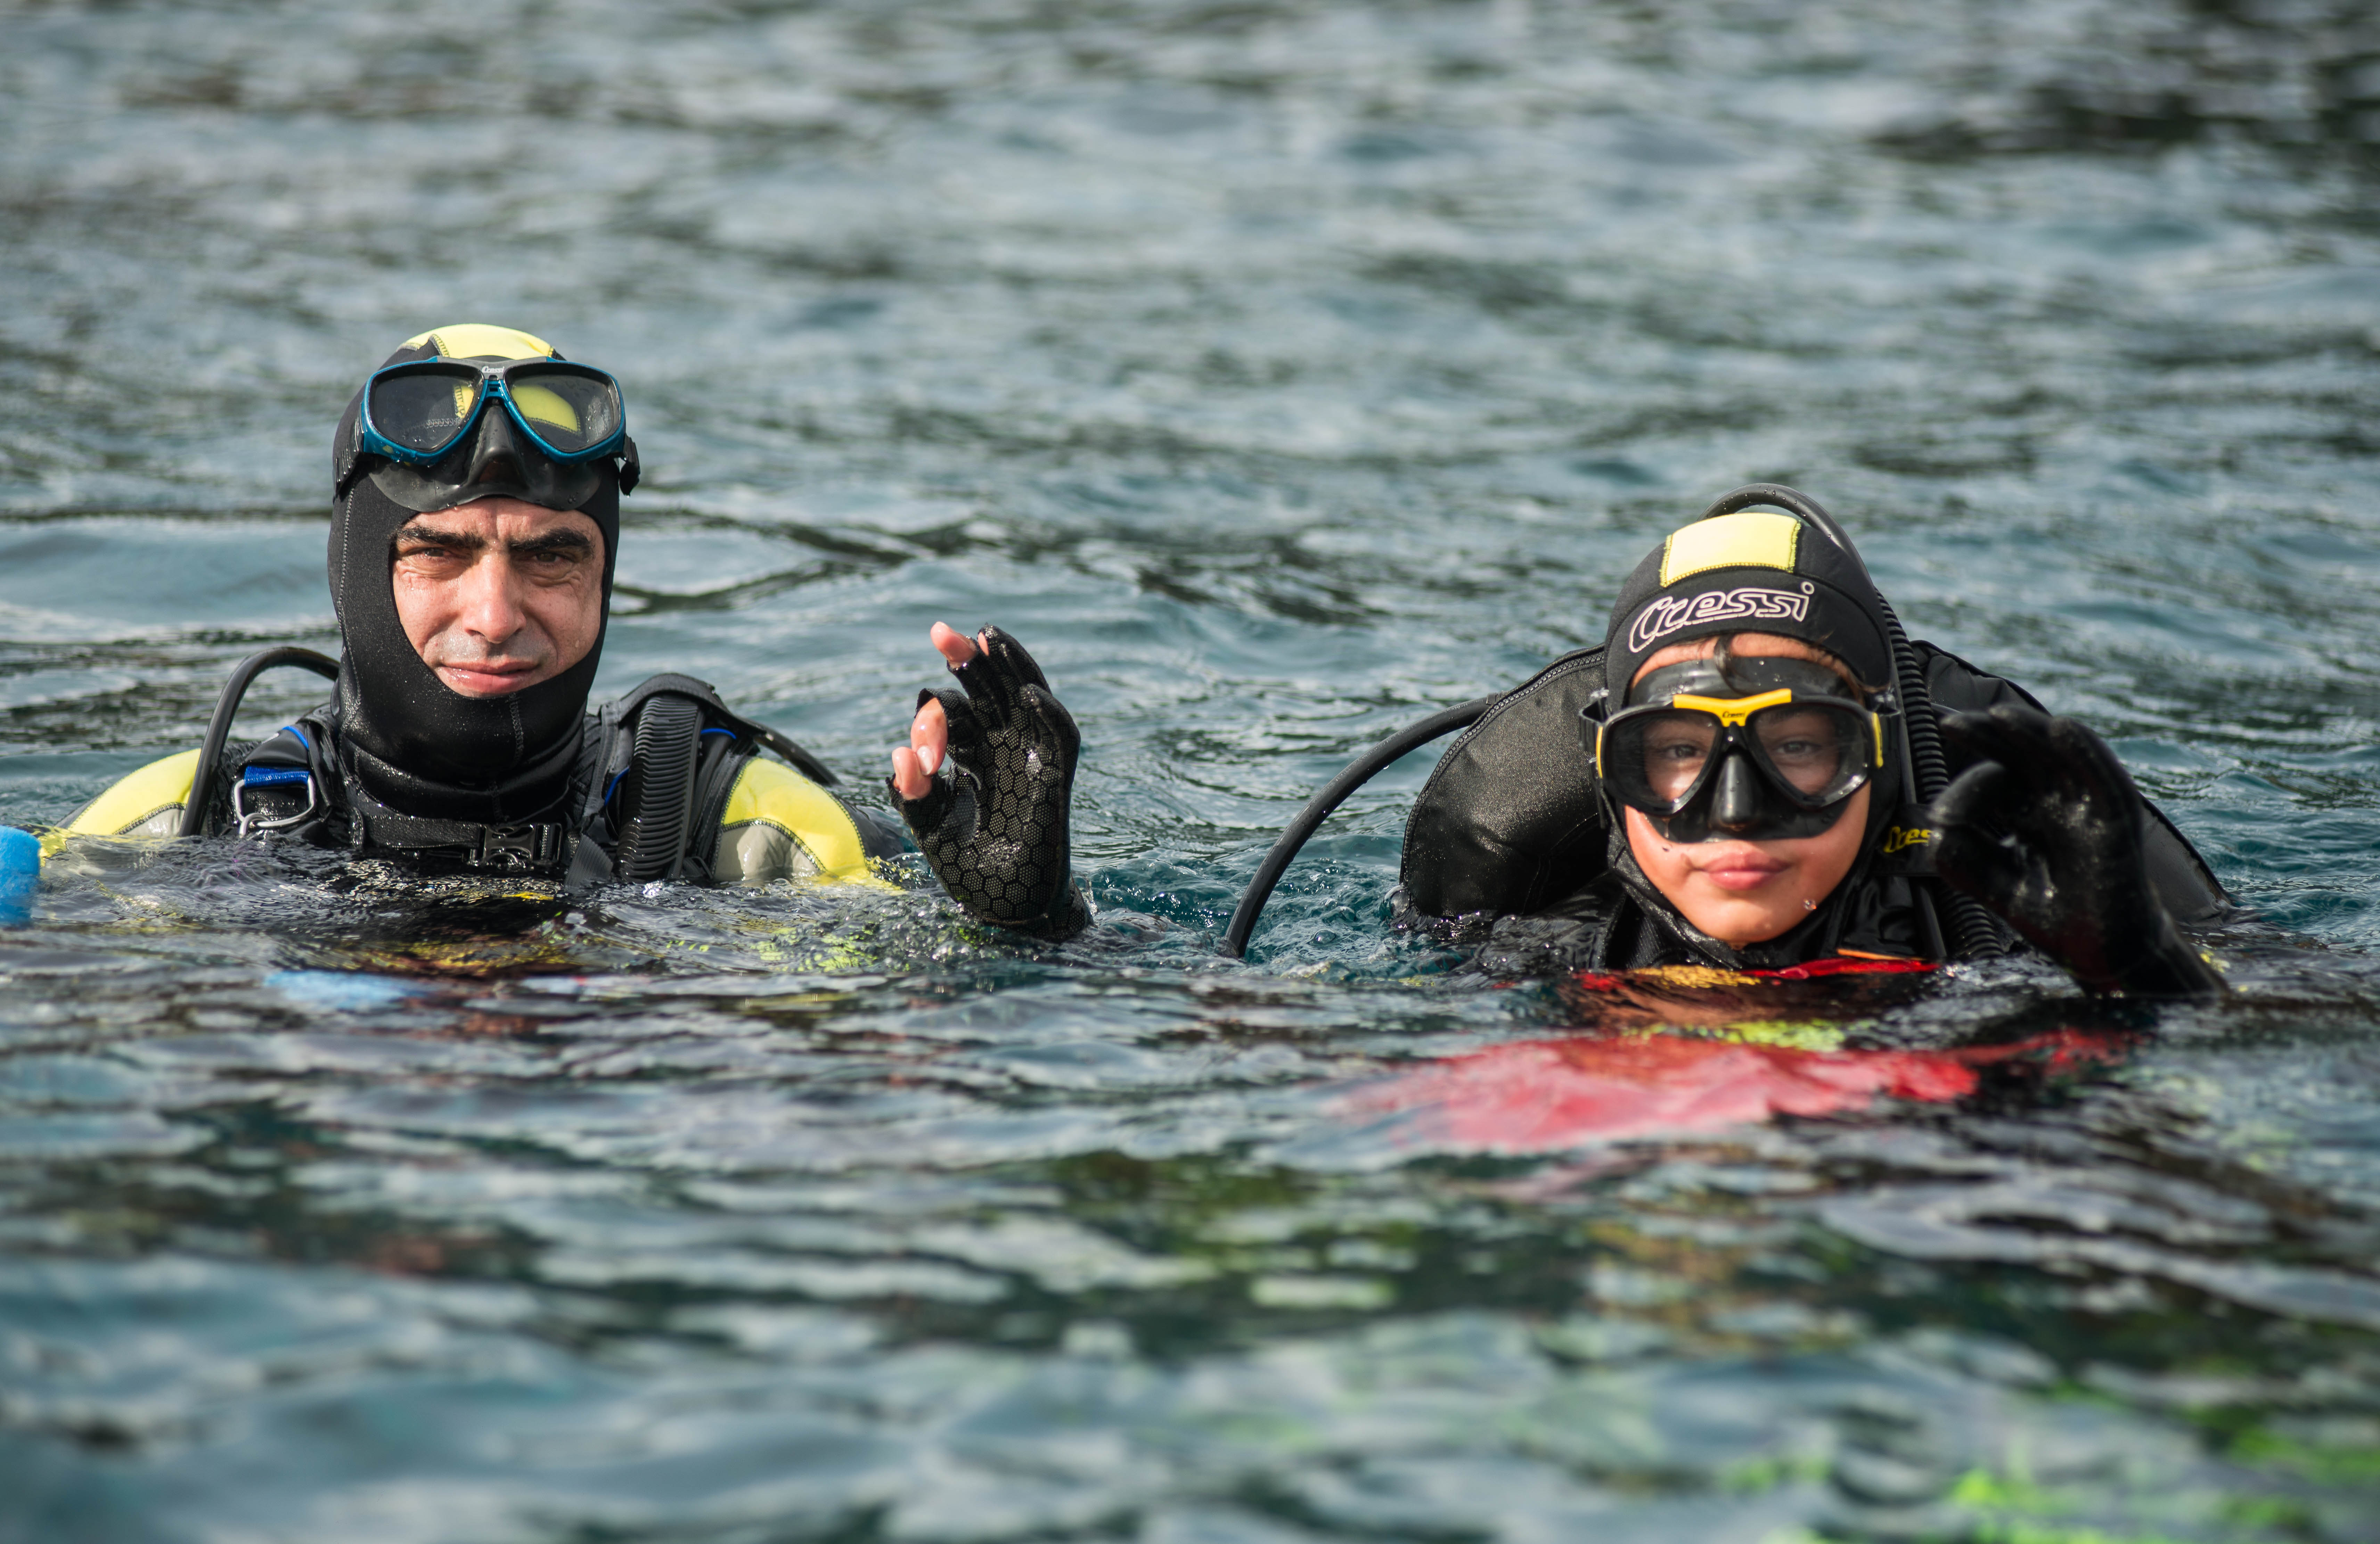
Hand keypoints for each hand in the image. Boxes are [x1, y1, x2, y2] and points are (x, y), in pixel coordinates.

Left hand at [886, 623, 1087, 938]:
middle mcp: (1005, 748)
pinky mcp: (1056, 780)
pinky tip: (1026, 694)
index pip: (956, 715)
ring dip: (1012, 666)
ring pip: (1028, 697)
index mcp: (974, 754)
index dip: (935, 719)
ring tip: (988, 638)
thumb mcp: (928, 827)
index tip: (920, 746)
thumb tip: (897, 754)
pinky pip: (1060, 737)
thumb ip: (912, 794)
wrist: (1006, 911)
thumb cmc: (969, 867)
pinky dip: (1048, 713)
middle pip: (992, 690)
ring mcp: (1033, 760)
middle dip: (968, 661)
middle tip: (940, 632)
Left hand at [1929, 706, 2221, 996]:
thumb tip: (1936, 826)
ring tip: (1998, 717)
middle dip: (1988, 734)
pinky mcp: (2116, 820)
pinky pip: (2102, 777)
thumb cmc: (2056, 915)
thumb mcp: (1998, 886)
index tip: (1942, 817)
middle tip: (1951, 722)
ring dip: (2031, 731)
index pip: (1996, 778)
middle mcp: (2058, 800)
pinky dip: (2085, 751)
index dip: (1966, 786)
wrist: (2102, 954)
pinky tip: (2060, 729)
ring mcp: (2088, 806)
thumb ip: (1965, 859)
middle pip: (2024, 753)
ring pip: (2060, 753)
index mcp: (2029, 810)